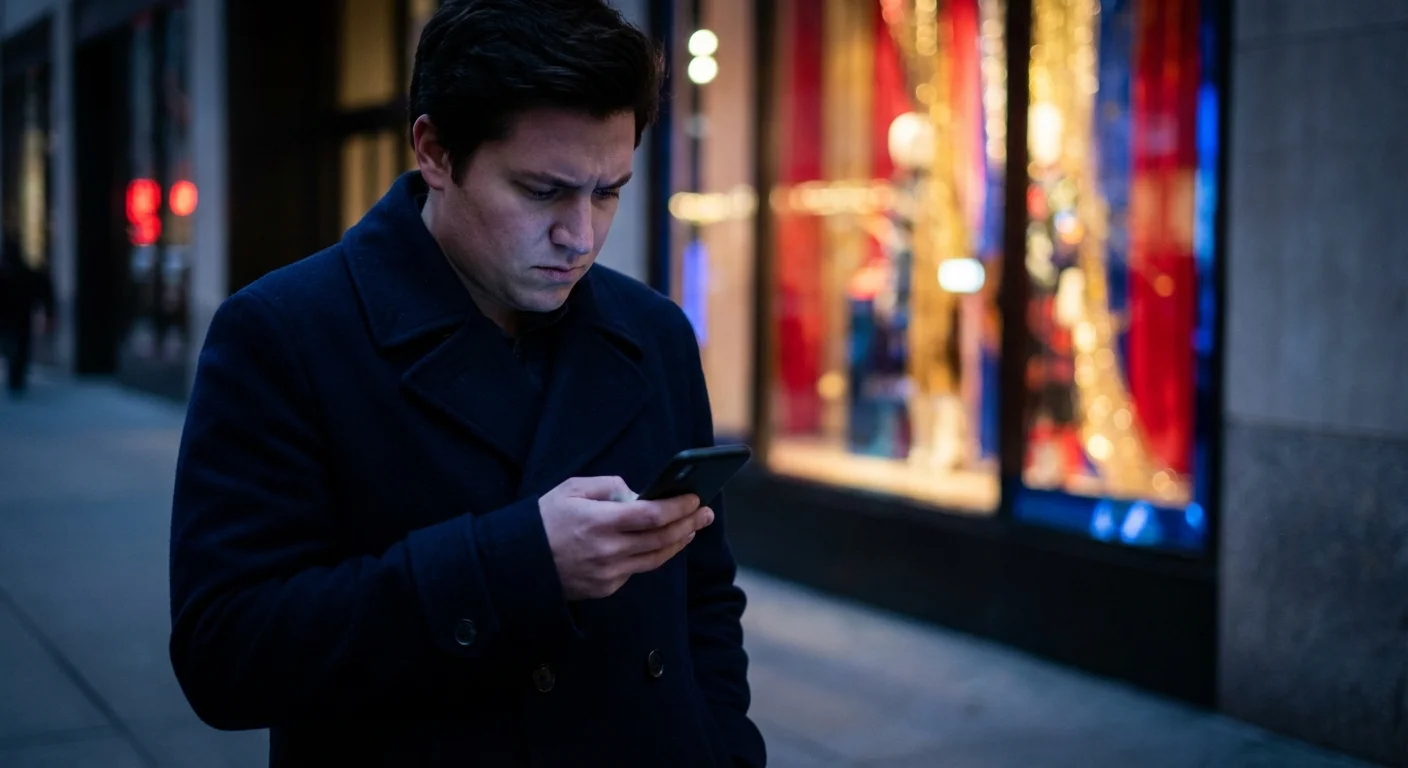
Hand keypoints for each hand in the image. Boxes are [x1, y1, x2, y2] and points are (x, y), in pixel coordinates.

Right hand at [539, 476, 713, 600]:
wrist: (518, 563)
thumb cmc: (545, 519)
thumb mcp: (572, 489)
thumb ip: (608, 486)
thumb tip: (637, 493)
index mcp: (599, 521)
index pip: (651, 515)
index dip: (678, 507)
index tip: (695, 498)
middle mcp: (607, 550)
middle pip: (661, 538)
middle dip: (688, 524)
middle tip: (705, 513)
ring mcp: (608, 573)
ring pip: (655, 558)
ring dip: (678, 542)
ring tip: (692, 528)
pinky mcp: (605, 588)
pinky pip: (637, 570)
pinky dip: (653, 555)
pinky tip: (663, 543)